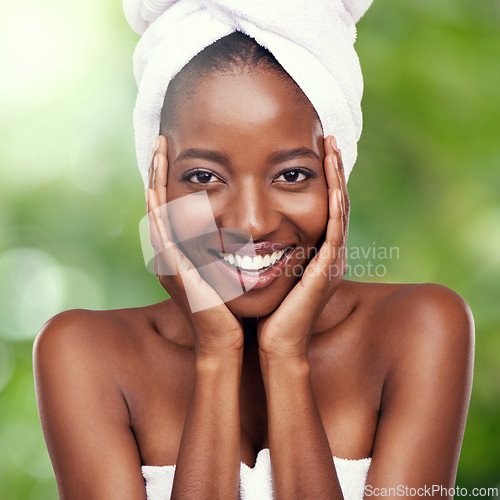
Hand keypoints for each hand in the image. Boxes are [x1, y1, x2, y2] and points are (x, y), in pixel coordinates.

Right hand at [145, 136, 242, 356]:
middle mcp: (170, 252)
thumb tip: (248, 231)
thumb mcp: (228, 271)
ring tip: (157, 149)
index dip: (173, 178)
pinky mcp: (172, 268)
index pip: (175, 206)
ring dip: (155, 178)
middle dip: (159, 171)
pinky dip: (156, 205)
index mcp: (183, 251)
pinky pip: (160, 229)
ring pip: (155, 209)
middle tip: (161, 141)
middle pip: (159, 202)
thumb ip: (228, 249)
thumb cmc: (231, 310)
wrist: (225, 342)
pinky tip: (155, 182)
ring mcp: (168, 259)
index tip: (179, 152)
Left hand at [257, 135, 348, 361]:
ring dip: (338, 178)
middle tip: (331, 140)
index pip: (325, 207)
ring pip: (341, 209)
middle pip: (337, 202)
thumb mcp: (269, 270)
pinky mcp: (328, 269)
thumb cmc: (267, 310)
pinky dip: (337, 203)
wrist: (275, 343)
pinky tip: (335, 180)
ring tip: (334, 149)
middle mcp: (330, 253)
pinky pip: (336, 229)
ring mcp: (332, 260)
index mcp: (317, 252)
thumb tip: (247, 228)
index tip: (317, 151)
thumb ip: (268, 249)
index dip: (324, 179)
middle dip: (335, 171)